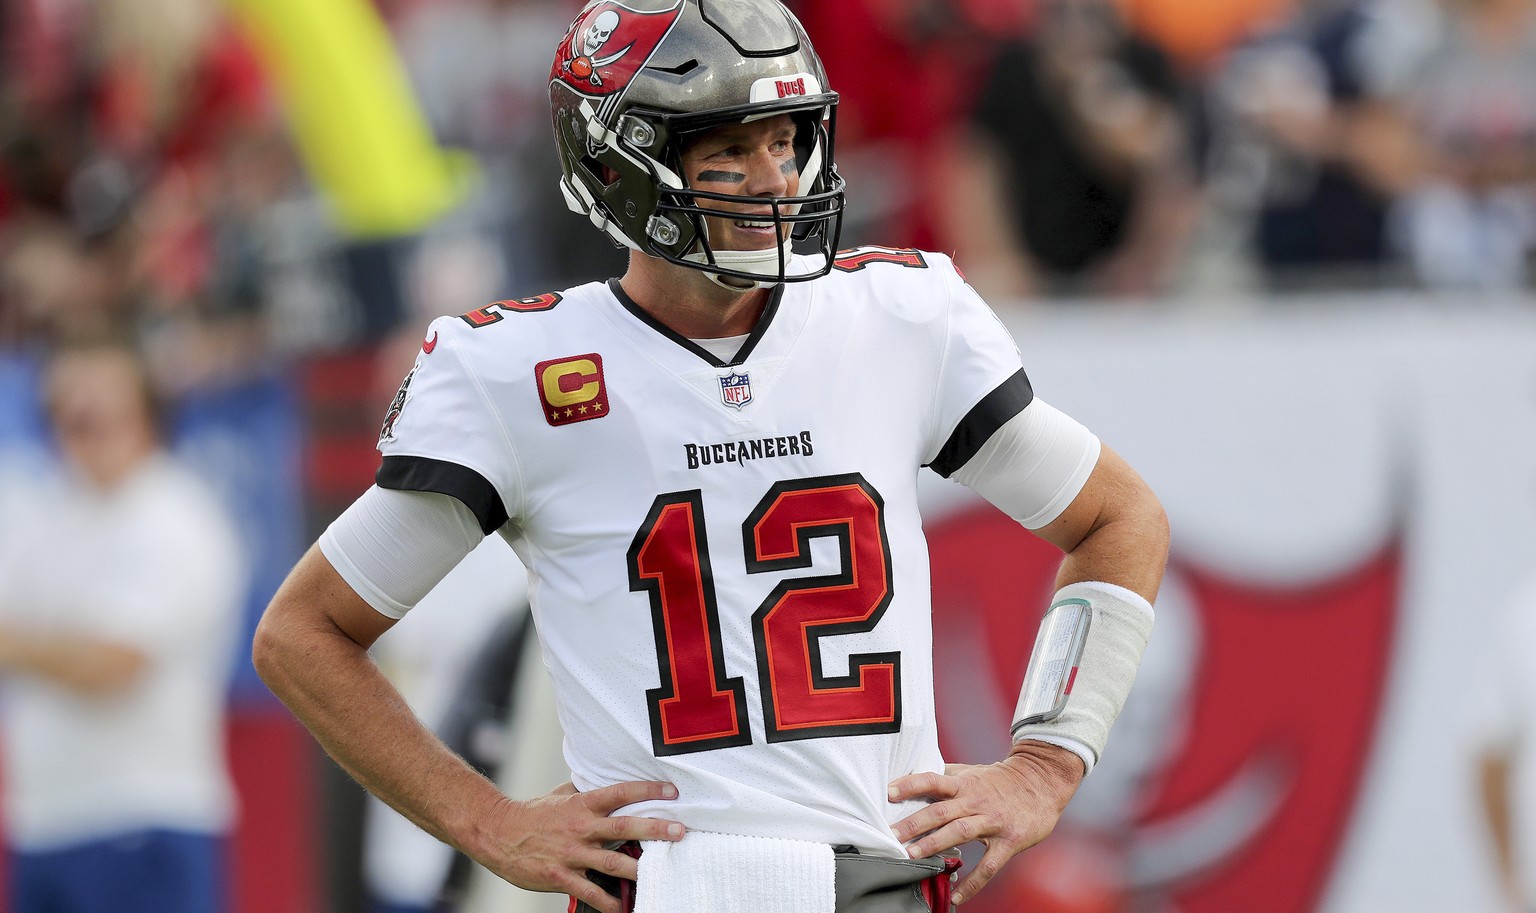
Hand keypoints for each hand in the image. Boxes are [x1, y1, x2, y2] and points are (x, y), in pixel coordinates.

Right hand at [478, 779, 684, 912]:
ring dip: (639, 869)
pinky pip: (590, 892)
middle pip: (623, 827)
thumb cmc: (533, 814)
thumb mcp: (560, 795)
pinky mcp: (561, 877)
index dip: (646, 791)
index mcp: (582, 805)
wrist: (497, 833)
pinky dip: (609, 902)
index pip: (619, 793)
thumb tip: (604, 777)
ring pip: (611, 863)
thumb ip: (585, 790)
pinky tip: (625, 907)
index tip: (671, 792)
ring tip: (661, 873)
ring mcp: (571, 854)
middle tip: (680, 831)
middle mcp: (580, 828)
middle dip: (654, 829)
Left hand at [888, 742, 1083, 904]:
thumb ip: (946, 776)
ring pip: (959, 832)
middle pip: (941, 810)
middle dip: (914, 823)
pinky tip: (957, 897)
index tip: (888, 792)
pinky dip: (972, 883)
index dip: (910, 784)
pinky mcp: (1009, 841)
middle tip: (891, 835)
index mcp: (964, 783)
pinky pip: (988, 866)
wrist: (1042, 782)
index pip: (932, 780)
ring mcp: (992, 821)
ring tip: (912, 858)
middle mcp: (975, 800)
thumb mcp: (973, 771)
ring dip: (934, 845)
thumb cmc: (1001, 779)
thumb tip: (914, 774)